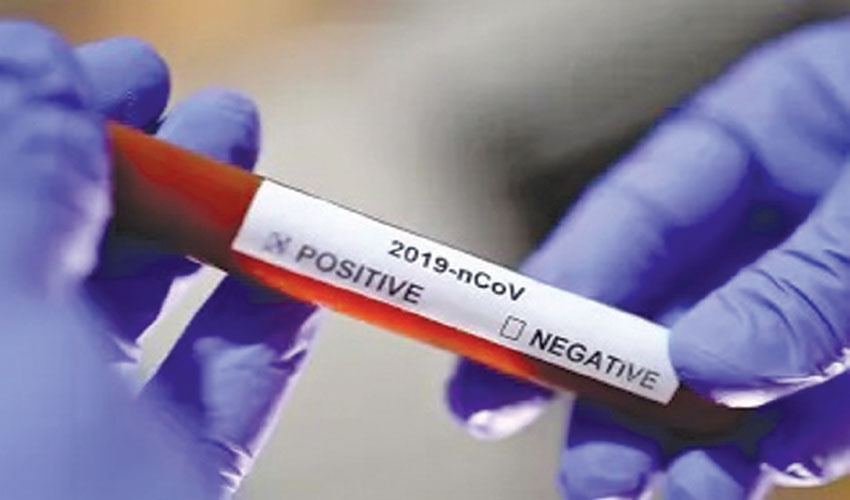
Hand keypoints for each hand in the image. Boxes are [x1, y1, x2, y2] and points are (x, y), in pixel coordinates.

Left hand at [0, 22, 317, 499]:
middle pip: (47, 247)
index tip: (96, 62)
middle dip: (124, 158)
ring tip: (245, 149)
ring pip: (129, 319)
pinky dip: (255, 335)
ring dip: (200, 231)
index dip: (21, 115)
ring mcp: (66, 455)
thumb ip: (14, 187)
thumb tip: (39, 70)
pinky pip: (205, 404)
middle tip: (182, 95)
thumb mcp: (0, 336)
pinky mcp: (152, 494)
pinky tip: (293, 279)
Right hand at [447, 18, 849, 498]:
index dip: (560, 293)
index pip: (630, 217)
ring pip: (734, 369)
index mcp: (756, 132)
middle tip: (582, 475)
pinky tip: (770, 467)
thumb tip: (710, 366)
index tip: (499, 364)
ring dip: (697, 443)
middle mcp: (777, 213)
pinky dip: (798, 439)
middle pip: (664, 309)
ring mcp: (823, 282)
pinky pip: (823, 400)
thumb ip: (809, 279)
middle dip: (615, 395)